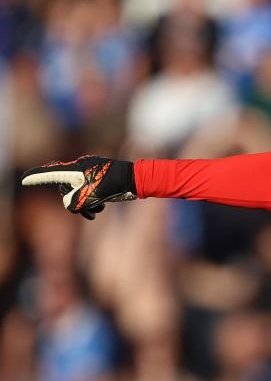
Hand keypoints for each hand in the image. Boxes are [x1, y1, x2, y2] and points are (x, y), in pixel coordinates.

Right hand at [22, 155, 136, 219]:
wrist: (136, 180)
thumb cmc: (115, 185)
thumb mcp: (91, 196)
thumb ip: (74, 202)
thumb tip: (70, 205)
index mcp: (77, 169)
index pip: (53, 173)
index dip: (38, 177)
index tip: (25, 179)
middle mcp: (81, 169)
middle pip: (65, 188)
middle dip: (74, 202)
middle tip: (90, 210)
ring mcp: (90, 174)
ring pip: (77, 193)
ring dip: (85, 204)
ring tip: (99, 209)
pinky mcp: (98, 180)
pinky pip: (87, 193)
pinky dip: (91, 202)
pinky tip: (101, 207)